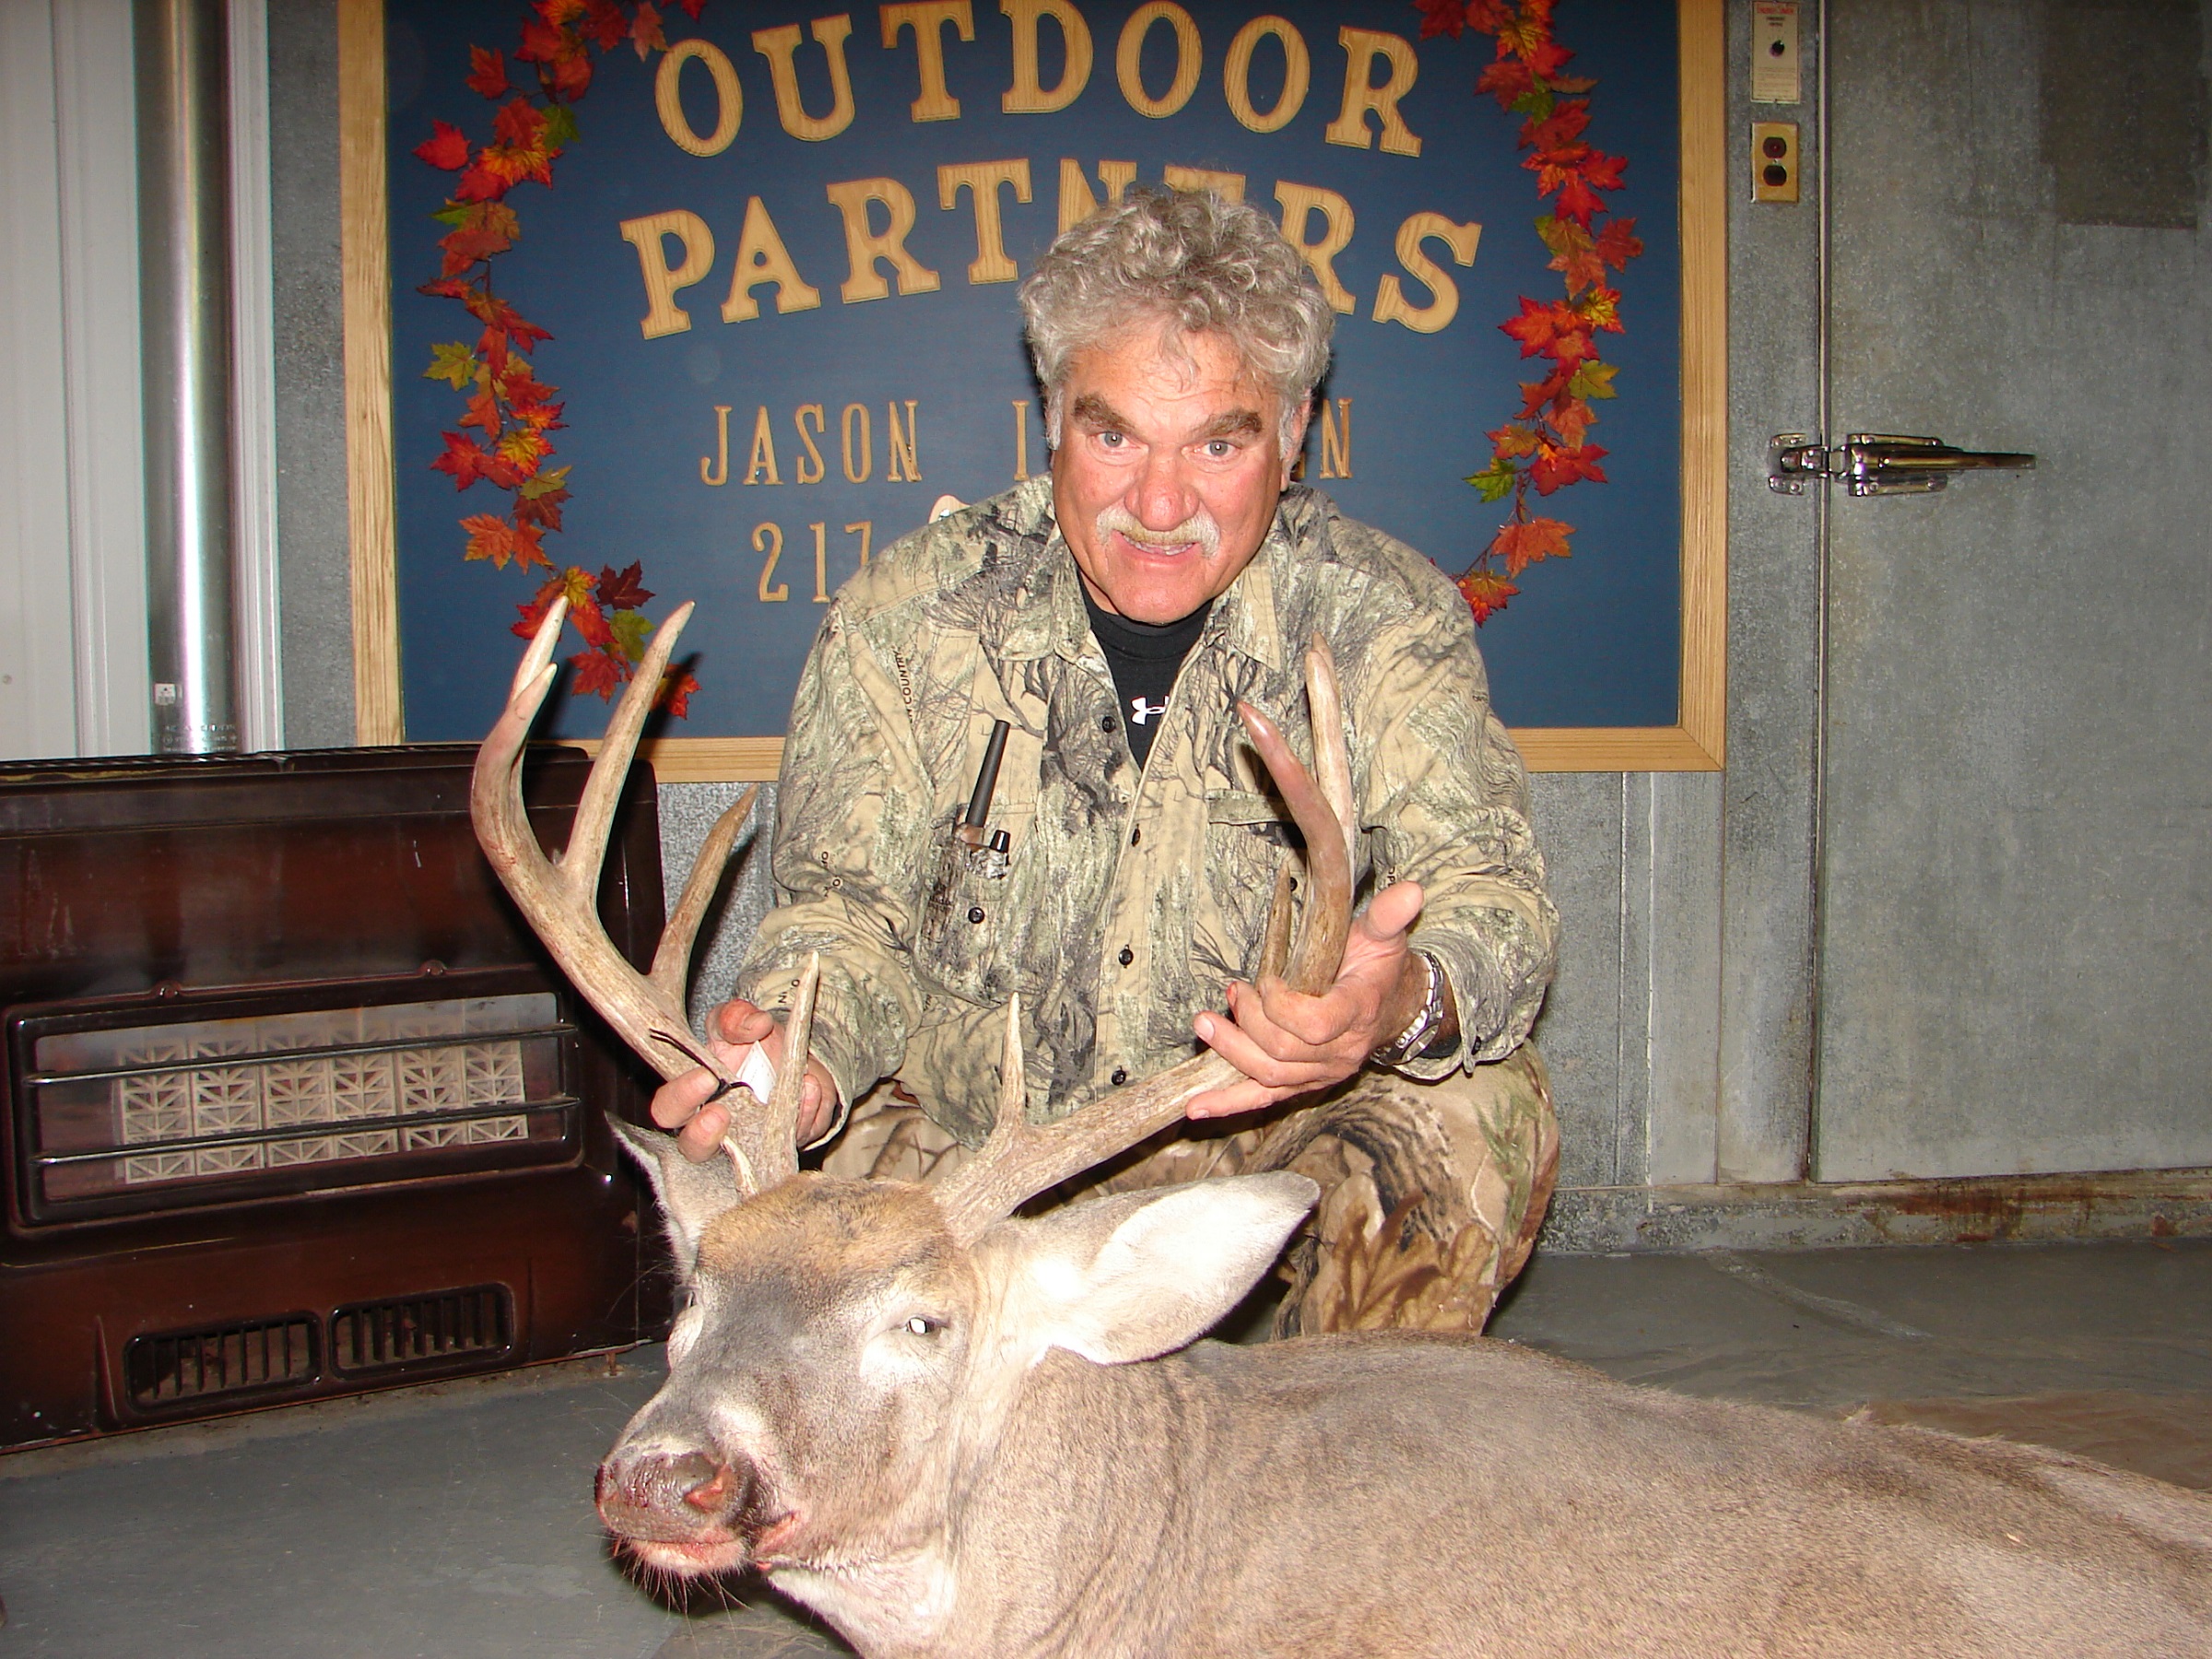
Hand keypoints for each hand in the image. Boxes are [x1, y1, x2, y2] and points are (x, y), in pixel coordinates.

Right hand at [648, 998, 841, 1163]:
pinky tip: (812, 1089)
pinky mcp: (784, 1149)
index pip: (668, 1108)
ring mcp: (749, 1146)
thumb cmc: (753, 1044)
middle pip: (692, 1148)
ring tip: (792, 1090)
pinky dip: (806, 1115)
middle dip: (702, 1136)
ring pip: (745, 1159)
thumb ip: (736, 1017)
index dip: (681, 1098)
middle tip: (722, 1115)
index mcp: (692, 1096)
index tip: (706, 1078)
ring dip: (767, 1129)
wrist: (800, 1058)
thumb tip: (755, 1024)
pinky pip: (793, 1142)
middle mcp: (714, 1129)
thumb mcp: (739, 1021)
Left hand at [1183, 882, 1437, 1119]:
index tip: (1265, 980)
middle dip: (1247, 1021)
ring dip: (1230, 1050)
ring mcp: (1321, 1073)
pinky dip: (1228, 1104)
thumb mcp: (1385, 935)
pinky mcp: (1303, 1083)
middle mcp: (1340, 1053)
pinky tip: (1196, 1107)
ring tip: (1205, 1023)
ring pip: (1268, 1075)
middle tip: (1233, 990)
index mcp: (1357, 1014)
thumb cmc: (1379, 966)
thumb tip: (1412, 890)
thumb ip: (1389, 915)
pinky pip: (1263, 1099)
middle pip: (1281, 1051)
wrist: (1394, 1008)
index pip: (1314, 1025)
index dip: (1281, 1007)